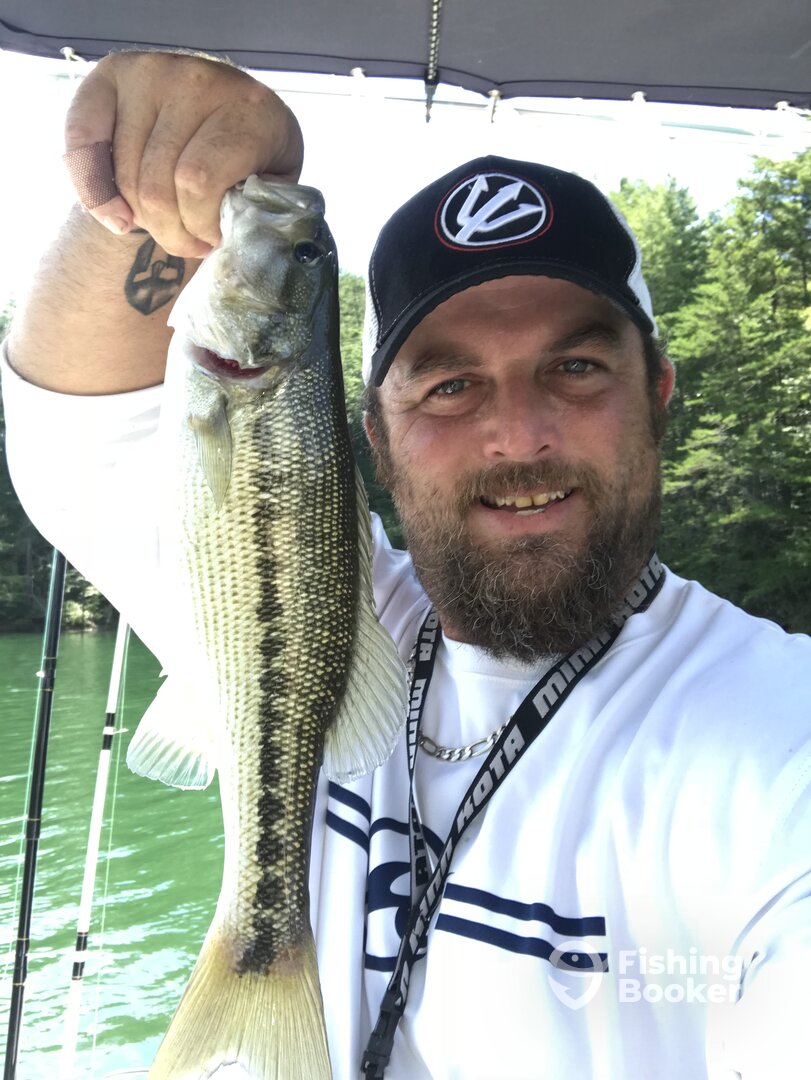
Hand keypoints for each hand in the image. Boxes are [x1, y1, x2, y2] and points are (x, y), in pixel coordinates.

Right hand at [63, 51, 303, 257]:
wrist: (232, 110)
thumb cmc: (253, 161)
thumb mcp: (270, 186)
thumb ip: (249, 209)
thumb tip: (217, 230)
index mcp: (249, 110)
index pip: (196, 183)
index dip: (199, 225)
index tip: (212, 238)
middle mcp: (197, 80)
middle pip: (154, 187)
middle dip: (170, 230)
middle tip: (187, 238)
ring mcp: (151, 72)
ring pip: (123, 176)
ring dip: (141, 217)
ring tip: (167, 220)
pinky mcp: (113, 73)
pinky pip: (82, 143)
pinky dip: (93, 190)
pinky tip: (117, 216)